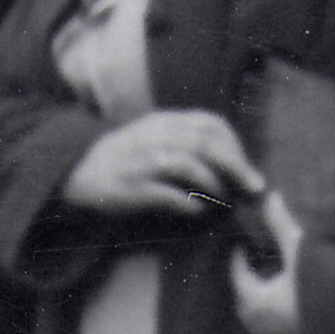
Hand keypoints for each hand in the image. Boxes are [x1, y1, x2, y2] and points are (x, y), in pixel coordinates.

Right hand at [65, 107, 263, 222]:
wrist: (80, 173)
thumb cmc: (129, 159)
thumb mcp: (157, 137)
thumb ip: (189, 142)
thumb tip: (234, 163)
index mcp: (165, 121)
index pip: (210, 124)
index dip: (235, 146)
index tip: (247, 169)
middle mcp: (154, 136)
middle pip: (204, 143)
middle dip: (236, 166)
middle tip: (254, 188)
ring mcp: (141, 161)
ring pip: (187, 165)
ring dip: (214, 185)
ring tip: (224, 202)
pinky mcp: (131, 187)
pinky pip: (167, 194)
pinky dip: (189, 203)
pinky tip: (199, 211)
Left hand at [226, 181, 312, 333]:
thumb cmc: (322, 287)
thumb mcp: (300, 250)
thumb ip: (281, 224)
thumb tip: (269, 196)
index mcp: (255, 301)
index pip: (237, 276)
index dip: (238, 259)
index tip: (241, 246)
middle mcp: (260, 328)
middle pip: (246, 301)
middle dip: (249, 283)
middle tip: (257, 265)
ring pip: (262, 322)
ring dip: (265, 305)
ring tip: (277, 287)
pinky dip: (282, 322)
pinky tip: (298, 311)